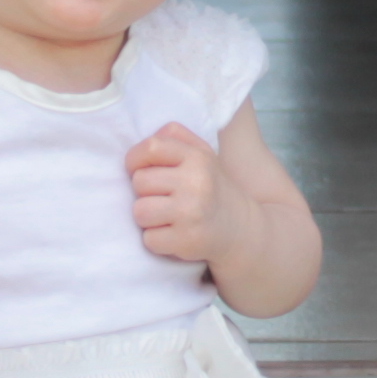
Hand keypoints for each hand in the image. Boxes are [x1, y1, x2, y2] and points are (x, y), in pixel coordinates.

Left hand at [127, 123, 226, 269]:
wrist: (241, 228)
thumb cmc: (211, 188)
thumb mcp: (202, 154)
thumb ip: (175, 137)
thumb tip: (146, 140)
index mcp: (197, 158)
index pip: (151, 147)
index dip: (135, 158)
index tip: (138, 169)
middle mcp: (196, 183)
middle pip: (139, 182)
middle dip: (144, 192)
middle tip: (162, 198)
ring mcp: (191, 213)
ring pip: (139, 212)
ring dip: (148, 218)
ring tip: (166, 217)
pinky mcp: (186, 240)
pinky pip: (149, 239)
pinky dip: (157, 241)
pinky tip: (173, 234)